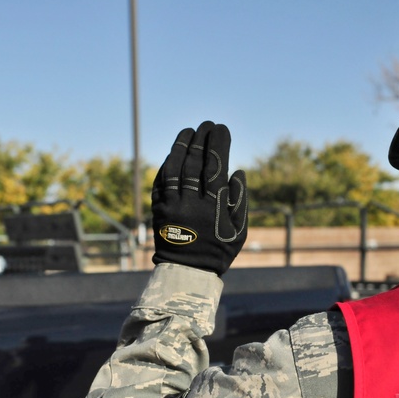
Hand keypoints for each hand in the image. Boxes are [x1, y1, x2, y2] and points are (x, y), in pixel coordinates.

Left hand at [151, 121, 247, 275]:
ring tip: (188, 131)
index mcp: (213, 207)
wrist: (187, 272)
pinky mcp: (158, 210)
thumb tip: (237, 172)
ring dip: (181, 147)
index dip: (218, 145)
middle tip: (206, 125)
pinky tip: (173, 154)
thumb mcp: (239, 231)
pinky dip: (167, 165)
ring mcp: (172, 206)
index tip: (221, 129)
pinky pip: (161, 182)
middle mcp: (191, 203)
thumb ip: (240, 201)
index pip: (215, 167)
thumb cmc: (219, 251)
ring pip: (174, 169)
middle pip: (194, 163)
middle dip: (200, 140)